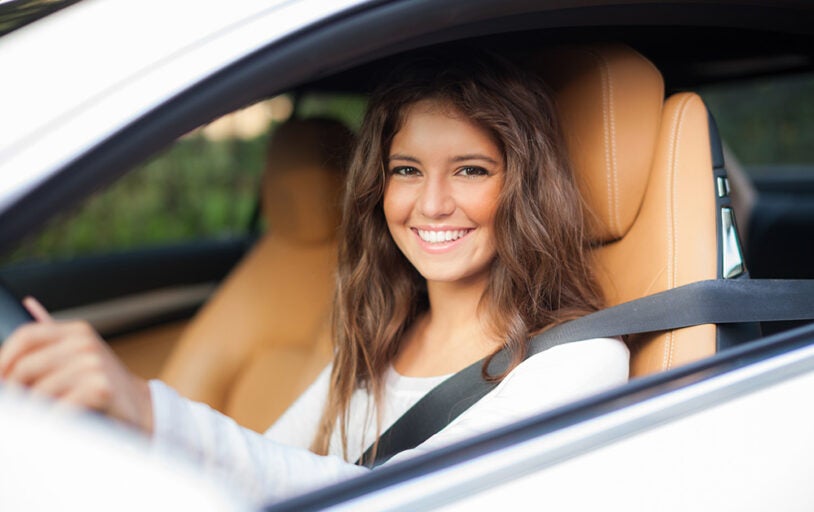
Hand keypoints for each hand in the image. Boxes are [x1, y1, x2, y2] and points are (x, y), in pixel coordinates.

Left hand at [0, 297, 152, 433]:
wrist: (140, 408)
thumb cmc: (102, 385)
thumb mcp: (79, 355)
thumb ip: (52, 337)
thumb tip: (28, 303)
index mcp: (77, 332)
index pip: (26, 336)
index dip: (4, 360)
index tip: (0, 381)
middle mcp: (86, 343)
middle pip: (25, 367)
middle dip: (14, 392)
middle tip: (17, 408)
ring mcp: (95, 365)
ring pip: (39, 391)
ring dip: (33, 411)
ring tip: (40, 417)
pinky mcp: (102, 389)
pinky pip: (58, 407)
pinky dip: (52, 421)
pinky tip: (57, 424)